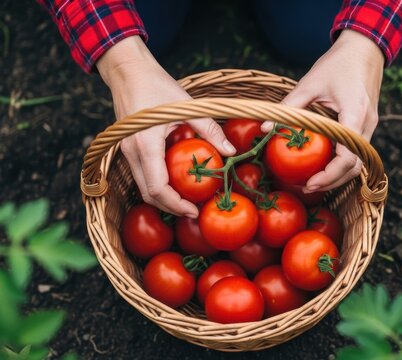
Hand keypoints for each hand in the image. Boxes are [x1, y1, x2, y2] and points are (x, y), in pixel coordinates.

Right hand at [97, 36, 235, 216]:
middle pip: (148, 194)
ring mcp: (126, 152)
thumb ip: (209, 130)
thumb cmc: (156, 85)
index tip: (195, 210)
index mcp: (145, 144)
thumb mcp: (187, 107)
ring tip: (187, 201)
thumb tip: (230, 151)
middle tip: (194, 210)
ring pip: (143, 188)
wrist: (127, 72)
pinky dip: (158, 186)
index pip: (158, 187)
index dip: (176, 204)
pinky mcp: (128, 149)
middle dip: (171, 207)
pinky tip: (176, 184)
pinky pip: (141, 176)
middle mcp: (131, 152)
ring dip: (164, 199)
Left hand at [263, 30, 383, 192]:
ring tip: (314, 182)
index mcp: (355, 113)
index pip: (348, 156)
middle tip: (308, 187)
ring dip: (338, 175)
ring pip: (359, 162)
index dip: (330, 175)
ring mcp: (370, 125)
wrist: (364, 48)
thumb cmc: (337, 63)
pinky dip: (342, 164)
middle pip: (356, 166)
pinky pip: (357, 151)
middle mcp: (367, 124)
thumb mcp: (309, 83)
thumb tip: (263, 128)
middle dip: (333, 181)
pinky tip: (324, 166)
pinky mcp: (367, 125)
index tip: (310, 183)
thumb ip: (288, 108)